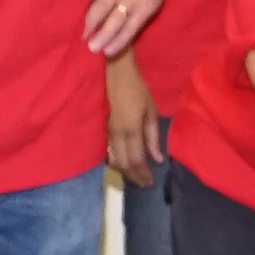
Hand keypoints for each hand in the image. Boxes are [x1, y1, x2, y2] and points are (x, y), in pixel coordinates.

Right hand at [106, 56, 163, 182]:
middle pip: (122, 164)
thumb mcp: (150, 110)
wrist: (110, 71)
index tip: (150, 183)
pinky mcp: (97, 128)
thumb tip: (157, 159)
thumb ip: (153, 136)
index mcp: (130, 129)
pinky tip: (121, 162)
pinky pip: (105, 151)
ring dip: (123, 170)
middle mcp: (115, 134)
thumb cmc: (135, 88)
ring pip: (112, 160)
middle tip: (143, 183)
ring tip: (134, 175)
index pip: (136, 160)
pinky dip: (113, 160)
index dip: (143, 174)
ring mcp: (103, 132)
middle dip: (133, 176)